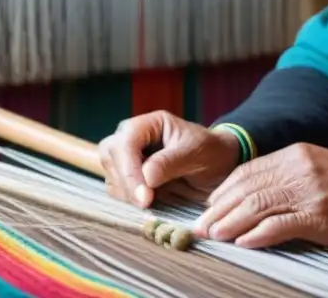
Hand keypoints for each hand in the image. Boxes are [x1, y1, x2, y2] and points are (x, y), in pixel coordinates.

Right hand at [98, 111, 241, 208]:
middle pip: (110, 157)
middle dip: (127, 184)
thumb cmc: (210, 152)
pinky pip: (117, 191)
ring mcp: (126, 157)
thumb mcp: (197, 153)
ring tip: (154, 202)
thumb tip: (146, 176)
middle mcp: (132, 137)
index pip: (125, 143)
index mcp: (149, 124)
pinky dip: (129, 201)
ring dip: (128, 195)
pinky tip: (150, 203)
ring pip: (111, 176)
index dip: (130, 171)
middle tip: (147, 204)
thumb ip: (171, 162)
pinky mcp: (126, 177)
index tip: (145, 197)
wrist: (216, 166)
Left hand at [192, 143, 327, 248]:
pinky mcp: (316, 216)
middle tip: (201, 226)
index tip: (209, 206)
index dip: (224, 190)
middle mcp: (297, 169)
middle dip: (219, 209)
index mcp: (294, 155)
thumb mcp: (315, 166)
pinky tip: (243, 243)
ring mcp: (306, 193)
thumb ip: (286, 175)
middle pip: (246, 188)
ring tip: (215, 235)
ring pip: (256, 205)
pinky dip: (257, 234)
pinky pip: (279, 225)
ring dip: (231, 223)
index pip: (247, 171)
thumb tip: (252, 193)